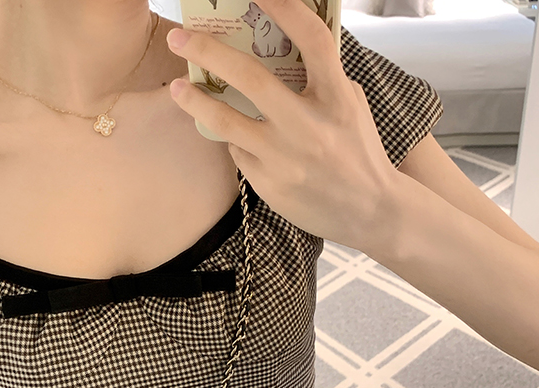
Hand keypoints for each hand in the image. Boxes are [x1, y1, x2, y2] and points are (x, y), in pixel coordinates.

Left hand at [166, 0, 397, 252]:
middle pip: (251, 78)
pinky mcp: (267, 183)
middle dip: (209, 52)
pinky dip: (231, 138)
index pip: (311, 38)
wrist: (368, 210)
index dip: (284, 7)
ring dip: (195, 101)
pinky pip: (238, 151)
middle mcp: (309, 126)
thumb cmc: (358, 150)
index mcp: (337, 97)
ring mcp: (284, 157)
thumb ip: (322, 77)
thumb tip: (282, 45)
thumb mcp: (350, 105)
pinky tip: (228, 134)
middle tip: (179, 37)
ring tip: (176, 88)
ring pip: (227, 122)